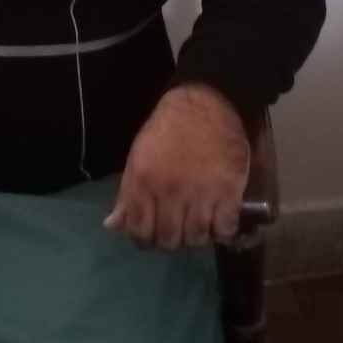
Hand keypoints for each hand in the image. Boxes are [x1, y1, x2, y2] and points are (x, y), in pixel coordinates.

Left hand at [103, 83, 248, 249]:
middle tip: (176, 229)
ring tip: (198, 225)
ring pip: (196, 239)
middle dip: (170, 240)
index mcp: (143, 182)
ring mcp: (200, 194)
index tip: (151, 234)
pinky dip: (222, 231)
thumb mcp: (138, 156)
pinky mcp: (228, 192)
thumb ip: (127, 193)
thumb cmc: (168, 128)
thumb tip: (113, 226)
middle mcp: (169, 192)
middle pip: (168, 240)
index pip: (138, 231)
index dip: (144, 239)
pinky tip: (219, 222)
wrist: (206, 102)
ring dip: (196, 236)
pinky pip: (224, 229)